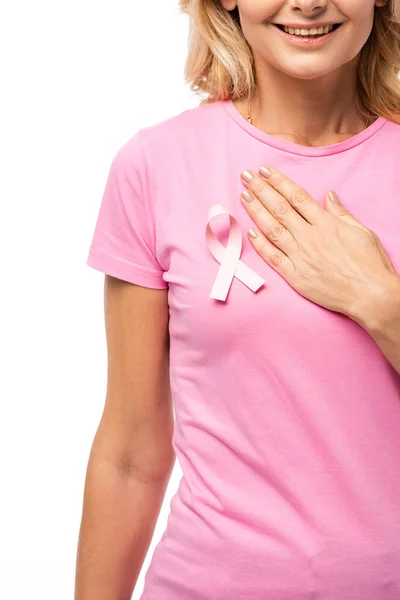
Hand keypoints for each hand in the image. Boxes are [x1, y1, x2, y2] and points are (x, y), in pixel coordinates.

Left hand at [239, 166, 398, 322]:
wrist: (371, 296)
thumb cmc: (371, 265)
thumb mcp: (363, 232)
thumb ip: (342, 213)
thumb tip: (328, 195)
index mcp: (327, 224)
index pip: (297, 197)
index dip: (279, 181)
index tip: (265, 171)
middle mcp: (310, 238)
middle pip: (280, 209)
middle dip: (261, 190)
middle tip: (246, 175)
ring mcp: (301, 257)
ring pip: (273, 229)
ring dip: (256, 211)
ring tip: (243, 195)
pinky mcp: (296, 277)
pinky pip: (274, 258)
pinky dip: (260, 245)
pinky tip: (250, 231)